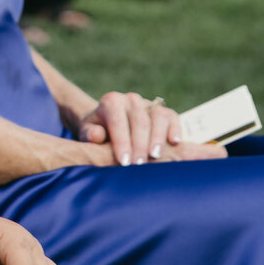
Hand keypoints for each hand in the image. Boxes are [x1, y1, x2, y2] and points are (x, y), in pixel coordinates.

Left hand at [75, 92, 227, 165]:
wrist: (109, 124)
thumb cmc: (98, 132)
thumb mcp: (89, 132)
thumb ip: (90, 134)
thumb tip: (96, 135)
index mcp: (111, 102)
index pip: (117, 121)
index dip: (121, 142)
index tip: (125, 162)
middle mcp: (130, 99)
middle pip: (139, 120)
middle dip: (140, 144)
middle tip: (140, 165)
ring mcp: (148, 104)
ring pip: (158, 116)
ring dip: (158, 137)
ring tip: (155, 155)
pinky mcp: (163, 111)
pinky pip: (172, 116)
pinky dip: (175, 128)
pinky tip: (174, 142)